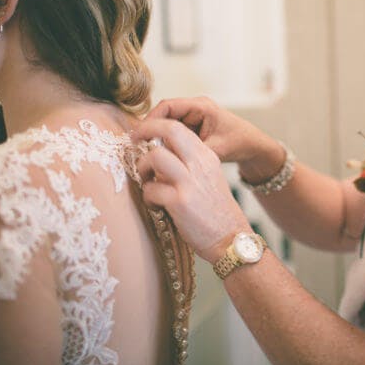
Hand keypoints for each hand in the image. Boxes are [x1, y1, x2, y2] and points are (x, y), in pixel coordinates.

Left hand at [132, 118, 250, 261]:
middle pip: (169, 130)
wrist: (231, 238)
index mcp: (206, 157)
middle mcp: (200, 164)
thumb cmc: (215, 211)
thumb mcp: (208, 179)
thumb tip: (159, 153)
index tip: (142, 134)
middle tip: (133, 141)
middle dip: (145, 131)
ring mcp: (190, 182)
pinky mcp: (180, 202)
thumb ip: (188, 163)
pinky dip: (147, 197)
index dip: (155, 126)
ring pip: (155, 156)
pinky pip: (150, 189)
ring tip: (147, 181)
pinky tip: (156, 205)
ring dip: (143, 168)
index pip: (178, 128)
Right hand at [145, 96, 285, 183]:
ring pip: (167, 123)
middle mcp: (195, 107)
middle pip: (164, 113)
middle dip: (150, 128)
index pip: (167, 106)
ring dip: (156, 135)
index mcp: (201, 106)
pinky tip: (159, 153)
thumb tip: (167, 158)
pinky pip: (173, 130)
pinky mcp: (193, 126)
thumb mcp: (216, 150)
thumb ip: (192, 152)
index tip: (138, 135)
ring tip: (144, 150)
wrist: (253, 146)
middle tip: (136, 144)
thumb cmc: (239, 143)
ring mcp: (194, 116)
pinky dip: (165, 140)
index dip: (150, 119)